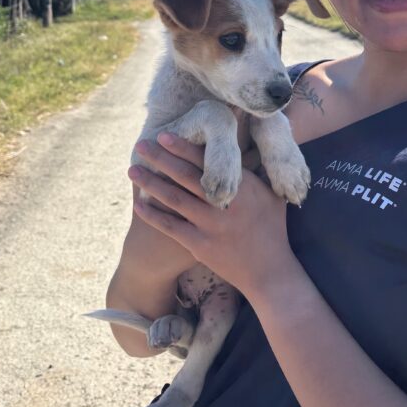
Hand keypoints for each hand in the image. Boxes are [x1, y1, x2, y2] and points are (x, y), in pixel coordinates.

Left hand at [129, 132, 299, 301]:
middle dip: (160, 158)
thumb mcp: (273, 194)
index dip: (183, 147)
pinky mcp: (200, 245)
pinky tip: (138, 205)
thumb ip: (262, 171)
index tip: (164, 135)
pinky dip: (153, 215)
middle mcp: (223, 203)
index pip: (206, 161)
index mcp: (242, 186)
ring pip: (173, 198)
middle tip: (140, 145)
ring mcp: (210, 225)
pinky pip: (170, 227)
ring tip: (132, 170)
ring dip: (150, 183)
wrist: (268, 270)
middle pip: (184, 175)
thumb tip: (259, 143)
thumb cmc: (273, 228)